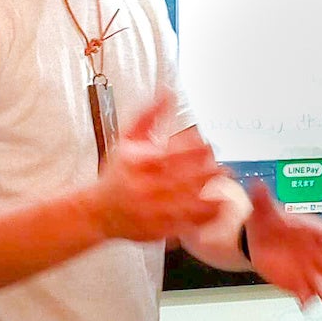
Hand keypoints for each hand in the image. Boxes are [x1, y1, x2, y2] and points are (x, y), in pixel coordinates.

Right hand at [86, 92, 221, 242]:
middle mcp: (145, 188)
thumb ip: (149, 115)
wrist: (97, 212)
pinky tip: (218, 204)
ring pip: (190, 202)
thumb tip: (168, 92)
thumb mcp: (127, 139)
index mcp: (139, 163)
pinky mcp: (159, 228)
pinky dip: (206, 214)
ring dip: (211, 191)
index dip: (196, 150)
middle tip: (223, 165)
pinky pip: (188, 222)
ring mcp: (152, 210)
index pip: (174, 154)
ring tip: (223, 180)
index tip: (208, 145)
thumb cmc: (116, 173)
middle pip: (186, 178)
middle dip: (208, 170)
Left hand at [242, 181, 321, 305]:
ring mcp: (308, 270)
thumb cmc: (270, 222)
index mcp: (313, 231)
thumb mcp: (265, 209)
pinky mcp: (296, 284)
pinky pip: (305, 295)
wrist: (256, 239)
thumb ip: (263, 199)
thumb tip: (257, 185)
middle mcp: (316, 253)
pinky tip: (306, 304)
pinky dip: (306, 300)